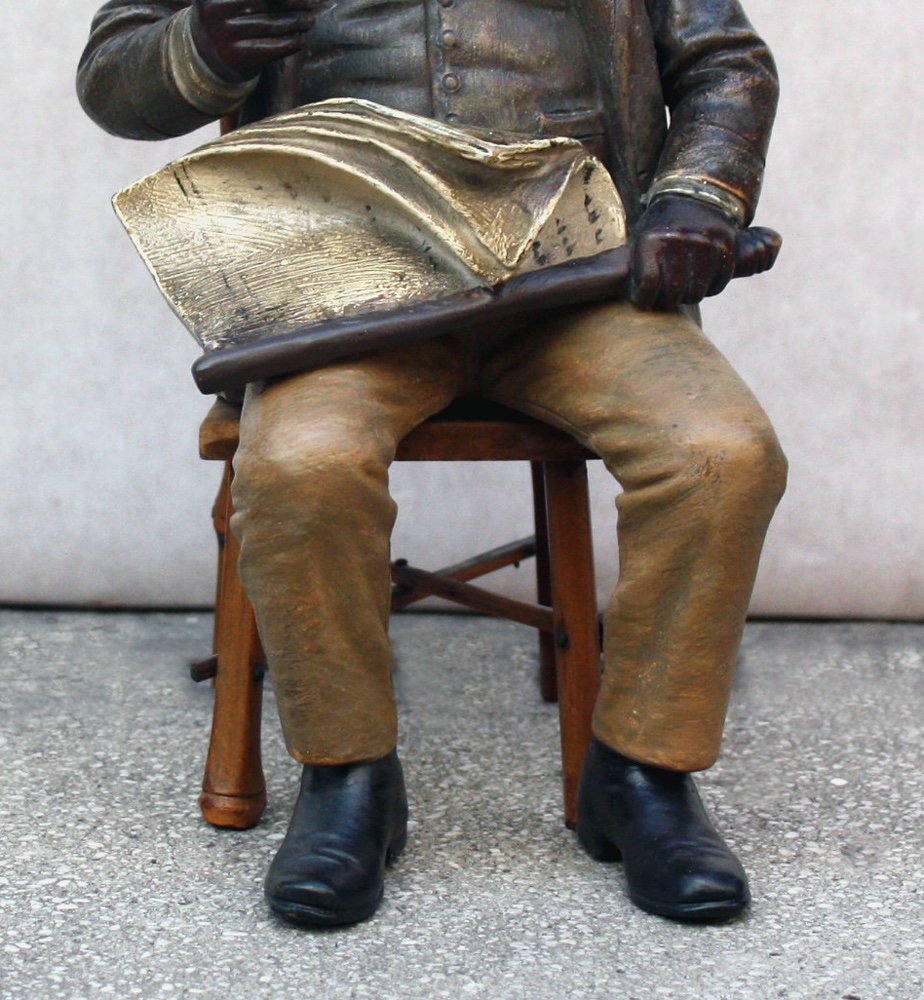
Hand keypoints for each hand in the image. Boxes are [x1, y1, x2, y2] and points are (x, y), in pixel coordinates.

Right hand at [190, 0, 317, 82]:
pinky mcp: (235, 57)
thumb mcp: (225, 0)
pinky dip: (288, 44)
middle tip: (311, 4)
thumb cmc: (223, 19)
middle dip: (291, 3)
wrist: (204, 57)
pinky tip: (300, 40)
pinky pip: (268, 49)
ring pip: (268, 25)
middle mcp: (213, 11)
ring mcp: (223, 36)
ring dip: (294, 22)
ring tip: (309, 21)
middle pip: (263, 2)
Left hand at [629, 194, 737, 310]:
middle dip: (668, 299)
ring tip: (683, 283)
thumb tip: (625, 301)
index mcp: (652, 240)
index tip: (645, 299)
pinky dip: (709, 287)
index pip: (648, 285)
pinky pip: (717, 285)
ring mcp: (705, 244)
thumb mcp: (640, 241)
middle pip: (673, 294)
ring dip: (688, 294)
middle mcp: (680, 241)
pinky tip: (701, 277)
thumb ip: (636, 269)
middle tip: (666, 292)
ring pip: (696, 293)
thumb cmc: (660, 229)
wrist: (693, 197)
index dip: (645, 299)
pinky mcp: (726, 247)